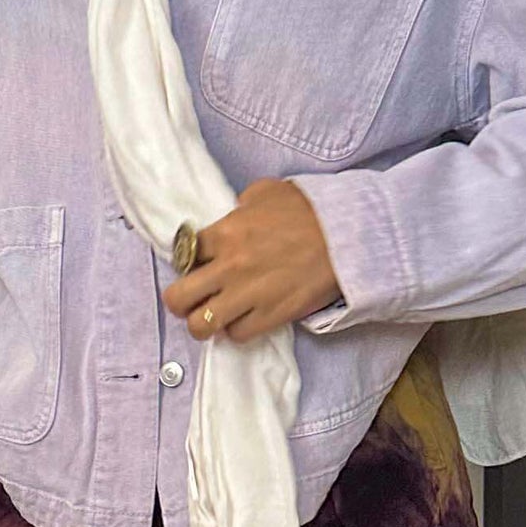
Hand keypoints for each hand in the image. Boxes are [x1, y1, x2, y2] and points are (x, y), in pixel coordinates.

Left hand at [160, 179, 341, 344]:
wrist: (347, 235)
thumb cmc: (309, 210)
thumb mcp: (266, 191)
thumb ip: (240, 205)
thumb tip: (233, 214)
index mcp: (224, 233)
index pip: (181, 255)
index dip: (185, 262)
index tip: (195, 265)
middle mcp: (229, 267)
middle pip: (178, 298)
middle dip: (179, 300)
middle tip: (192, 298)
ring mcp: (248, 295)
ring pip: (201, 325)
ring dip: (203, 322)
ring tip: (213, 316)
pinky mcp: (270, 316)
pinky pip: (236, 335)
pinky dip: (235, 330)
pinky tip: (243, 319)